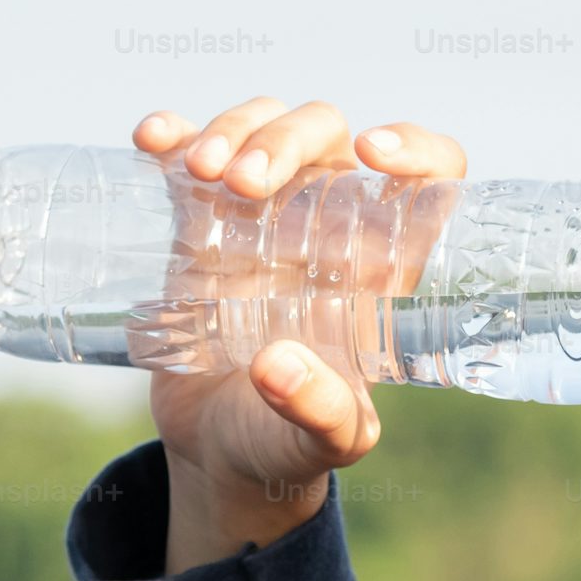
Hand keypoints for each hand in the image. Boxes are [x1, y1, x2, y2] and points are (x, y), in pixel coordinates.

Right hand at [130, 98, 468, 572]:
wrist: (216, 454)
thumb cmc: (288, 446)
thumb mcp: (320, 443)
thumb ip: (319, 412)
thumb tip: (276, 364)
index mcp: (380, 268)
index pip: (429, 179)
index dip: (417, 148)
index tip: (374, 153)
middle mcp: (328, 228)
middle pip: (329, 135)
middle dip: (289, 138)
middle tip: (247, 184)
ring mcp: (262, 216)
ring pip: (264, 126)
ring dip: (235, 129)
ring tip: (203, 172)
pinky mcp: (202, 223)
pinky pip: (192, 156)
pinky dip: (174, 135)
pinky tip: (151, 138)